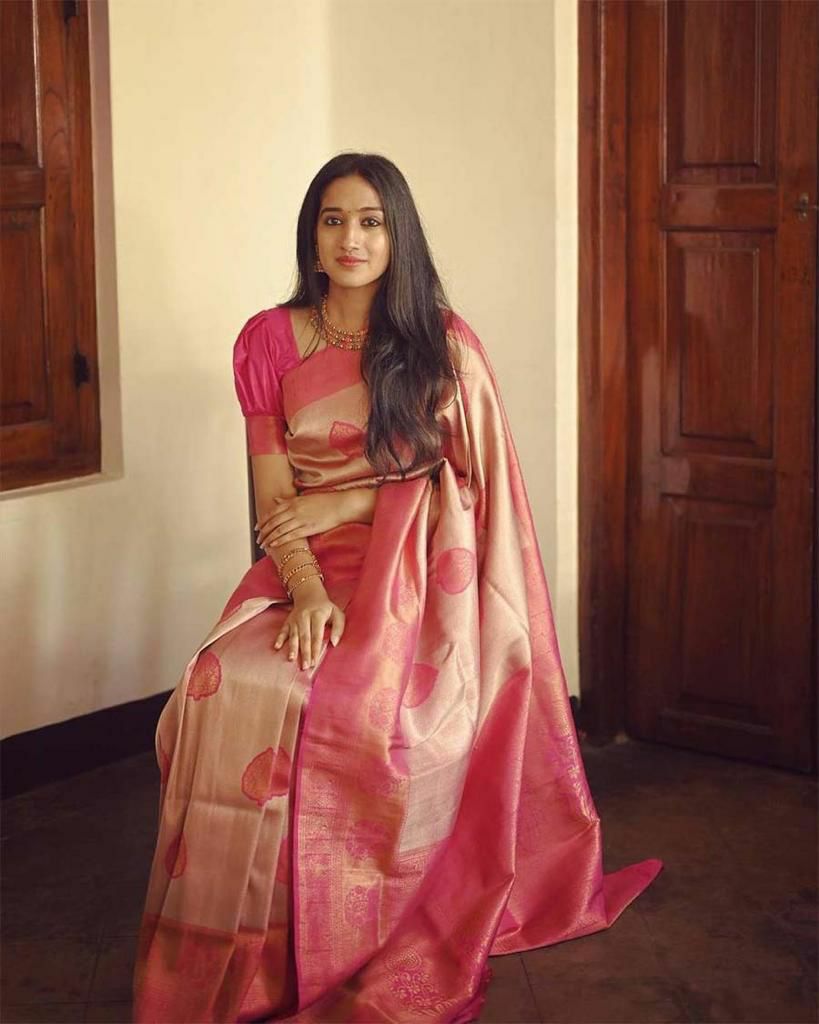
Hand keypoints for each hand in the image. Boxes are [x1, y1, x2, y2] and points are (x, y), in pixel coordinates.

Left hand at [256, 490, 374, 549]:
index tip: (257, 527)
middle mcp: (294, 510)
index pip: (272, 512)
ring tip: (263, 544)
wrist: (340, 505)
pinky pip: (290, 535)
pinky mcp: (308, 528)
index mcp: (293, 502)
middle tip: (258, 538)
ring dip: (269, 537)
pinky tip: (273, 544)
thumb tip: (276, 500)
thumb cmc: (325, 501)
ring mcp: (301, 519)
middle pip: (273, 522)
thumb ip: (288, 500)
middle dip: (263, 531)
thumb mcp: (304, 498)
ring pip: (279, 529)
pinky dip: (280, 540)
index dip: (263, 520)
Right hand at [274, 578, 345, 668]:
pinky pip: (283, 630)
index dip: (315, 649)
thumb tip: (334, 643)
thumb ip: (339, 628)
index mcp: (317, 615)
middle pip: (305, 637)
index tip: (315, 662)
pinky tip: (277, 647)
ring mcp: (295, 619)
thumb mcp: (337, 614)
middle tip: (305, 666)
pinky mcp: (288, 621)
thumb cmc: (325, 608)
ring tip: (291, 659)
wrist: (309, 594)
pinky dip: (279, 638)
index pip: (317, 635)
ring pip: (293, 635)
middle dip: (304, 652)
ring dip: (292, 648)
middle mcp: (305, 617)